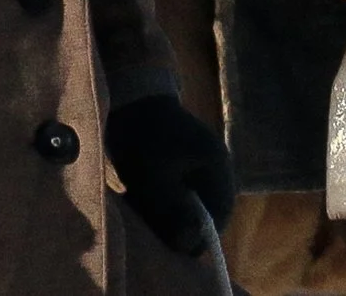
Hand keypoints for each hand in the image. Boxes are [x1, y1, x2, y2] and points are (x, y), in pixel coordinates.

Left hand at [106, 94, 235, 256]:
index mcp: (216, 167)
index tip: (173, 248)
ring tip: (144, 208)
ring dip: (167, 211)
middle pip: (204, 210)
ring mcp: (199, 162)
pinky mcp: (182, 161)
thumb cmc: (141, 138)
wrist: (126, 98)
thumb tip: (190, 246)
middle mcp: (214, 166)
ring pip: (189, 202)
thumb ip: (173, 213)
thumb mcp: (153, 179)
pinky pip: (178, 190)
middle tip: (153, 229)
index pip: (219, 215)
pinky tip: (141, 197)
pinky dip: (161, 199)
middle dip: (181, 223)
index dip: (200, 236)